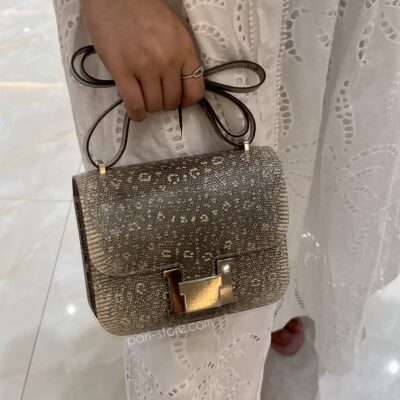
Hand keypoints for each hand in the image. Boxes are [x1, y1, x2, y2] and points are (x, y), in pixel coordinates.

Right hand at [81, 0, 204, 120]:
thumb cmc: (145, 9)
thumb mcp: (175, 31)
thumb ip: (180, 57)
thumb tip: (178, 85)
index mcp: (184, 50)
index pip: (195, 91)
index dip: (187, 101)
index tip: (179, 100)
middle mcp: (167, 61)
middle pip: (172, 101)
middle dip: (165, 103)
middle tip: (156, 96)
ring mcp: (144, 67)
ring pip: (154, 105)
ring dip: (150, 107)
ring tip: (144, 99)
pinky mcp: (121, 70)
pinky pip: (134, 103)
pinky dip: (137, 113)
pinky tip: (136, 112)